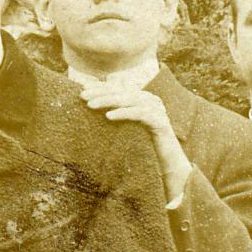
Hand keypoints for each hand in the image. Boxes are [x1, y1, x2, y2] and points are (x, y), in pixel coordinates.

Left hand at [74, 78, 196, 205]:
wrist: (168, 162)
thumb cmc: (145, 145)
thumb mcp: (128, 128)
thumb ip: (117, 115)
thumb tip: (94, 107)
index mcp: (142, 98)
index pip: (119, 89)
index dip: (101, 88)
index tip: (82, 91)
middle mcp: (151, 100)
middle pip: (122, 93)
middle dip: (101, 93)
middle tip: (83, 97)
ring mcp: (158, 109)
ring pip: (129, 100)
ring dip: (108, 101)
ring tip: (91, 105)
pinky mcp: (161, 121)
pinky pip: (140, 114)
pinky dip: (124, 113)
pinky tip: (109, 116)